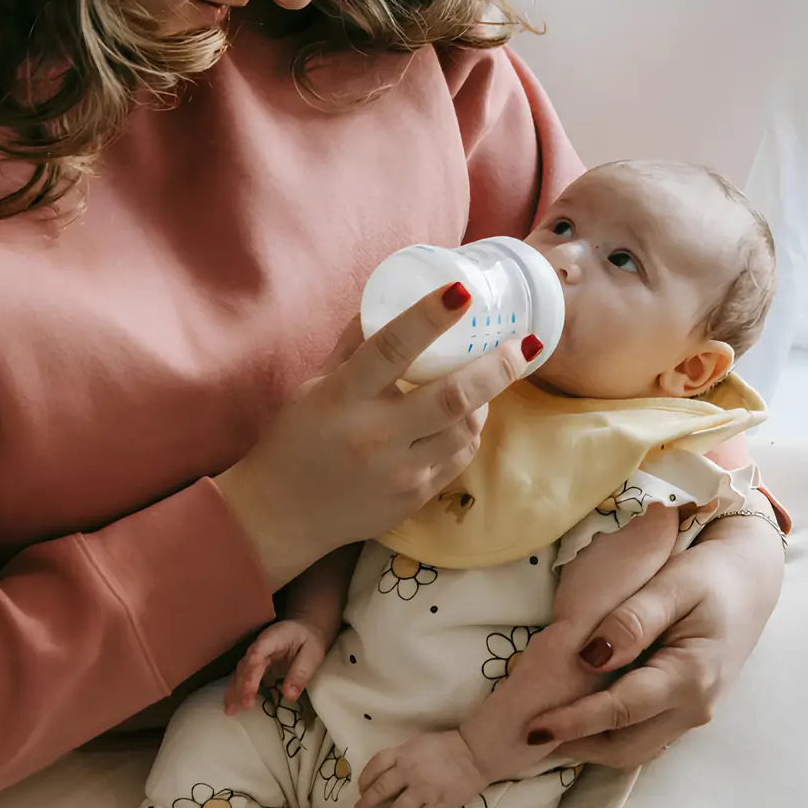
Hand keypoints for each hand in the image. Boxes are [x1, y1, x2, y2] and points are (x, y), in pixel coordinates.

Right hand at [216, 282, 541, 588]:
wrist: (284, 514)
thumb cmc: (298, 438)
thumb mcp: (317, 384)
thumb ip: (356, 343)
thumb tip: (393, 295)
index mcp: (342, 397)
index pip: (390, 349)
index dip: (429, 318)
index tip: (462, 292)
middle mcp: (374, 436)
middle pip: (452, 398)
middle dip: (495, 368)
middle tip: (523, 345)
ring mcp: (399, 472)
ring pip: (466, 429)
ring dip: (486, 400)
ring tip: (489, 378)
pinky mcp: (415, 498)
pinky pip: (459, 458)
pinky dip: (469, 432)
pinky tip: (466, 416)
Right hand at [223, 619, 330, 714]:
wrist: (303, 629)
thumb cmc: (309, 640)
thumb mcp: (312, 654)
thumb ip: (301, 673)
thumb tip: (289, 696)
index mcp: (275, 637)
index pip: (259, 651)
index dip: (253, 667)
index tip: (251, 687)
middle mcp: (258, 646)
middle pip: (246, 665)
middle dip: (243, 685)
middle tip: (246, 706)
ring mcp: (253, 656)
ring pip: (239, 673)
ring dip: (233, 691)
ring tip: (230, 710)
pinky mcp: (252, 667)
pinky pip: (241, 679)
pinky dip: (235, 692)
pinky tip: (231, 708)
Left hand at [354, 730, 482, 807]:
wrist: (475, 753)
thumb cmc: (448, 746)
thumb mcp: (418, 744)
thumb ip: (400, 758)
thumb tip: (384, 777)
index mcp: (404, 753)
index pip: (375, 767)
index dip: (364, 780)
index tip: (361, 789)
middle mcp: (409, 771)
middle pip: (380, 791)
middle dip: (366, 805)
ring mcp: (424, 790)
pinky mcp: (438, 804)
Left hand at [525, 515, 783, 767]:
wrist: (750, 578)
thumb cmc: (711, 574)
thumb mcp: (673, 583)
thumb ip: (632, 620)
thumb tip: (590, 658)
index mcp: (692, 676)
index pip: (622, 710)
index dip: (574, 721)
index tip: (532, 727)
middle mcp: (694, 707)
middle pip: (624, 746)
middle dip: (575, 744)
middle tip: (529, 729)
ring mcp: (691, 714)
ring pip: (632, 749)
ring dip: (589, 744)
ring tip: (547, 725)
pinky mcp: (684, 709)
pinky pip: (642, 734)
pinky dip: (607, 732)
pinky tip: (580, 711)